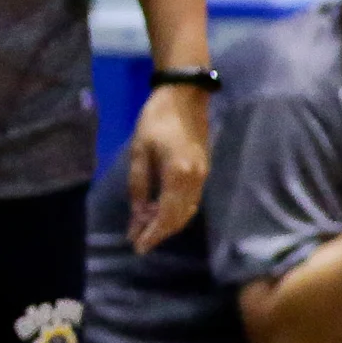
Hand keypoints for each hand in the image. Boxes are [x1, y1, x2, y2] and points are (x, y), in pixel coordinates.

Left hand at [123, 82, 209, 252]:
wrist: (185, 95)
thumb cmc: (156, 119)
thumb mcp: (139, 151)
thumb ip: (139, 184)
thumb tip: (138, 214)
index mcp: (179, 174)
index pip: (166, 214)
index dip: (152, 233)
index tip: (137, 246)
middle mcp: (196, 180)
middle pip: (179, 217)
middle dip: (159, 233)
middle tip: (139, 242)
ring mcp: (203, 176)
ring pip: (187, 211)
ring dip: (168, 224)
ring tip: (146, 230)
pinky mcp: (204, 170)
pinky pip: (191, 201)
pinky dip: (176, 212)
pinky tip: (160, 213)